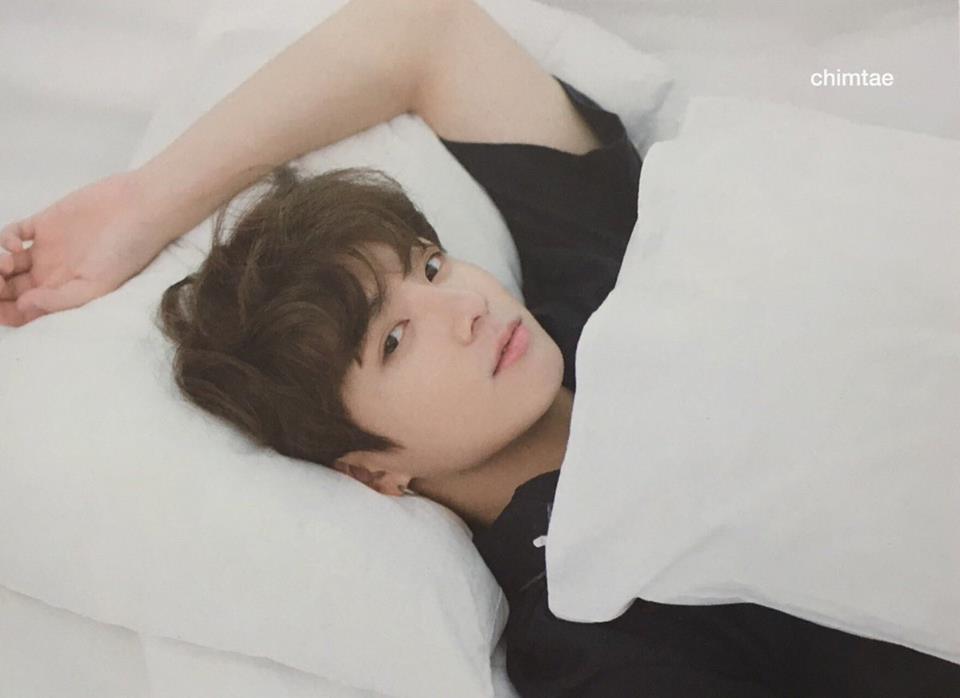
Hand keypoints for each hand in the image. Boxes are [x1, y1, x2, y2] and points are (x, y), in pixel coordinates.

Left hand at [0, 171, 168, 326]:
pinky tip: (16, 246)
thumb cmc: (127, 251)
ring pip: (5, 263)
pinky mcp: (44, 223)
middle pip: (9, 288)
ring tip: (5, 265)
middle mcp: (52, 274)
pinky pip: (12, 234)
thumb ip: (59, 299)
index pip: (25, 311)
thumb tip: (23, 306)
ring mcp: (46, 249)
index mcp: (65, 293)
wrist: (140, 208)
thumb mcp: (98, 285)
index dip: (5, 312)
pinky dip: (4, 241)